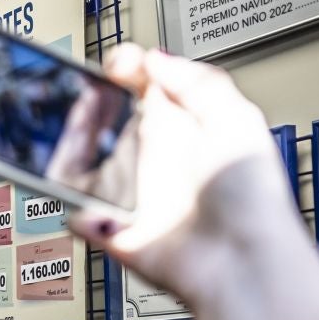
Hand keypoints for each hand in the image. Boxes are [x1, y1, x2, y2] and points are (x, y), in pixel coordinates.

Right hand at [70, 45, 313, 314]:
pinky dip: (69, 200)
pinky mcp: (109, 227)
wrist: (236, 259)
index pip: (147, 88)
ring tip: (78, 130)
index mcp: (186, 130)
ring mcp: (130, 193)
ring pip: (81, 161)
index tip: (120, 64)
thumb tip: (153, 60)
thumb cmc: (249, 198)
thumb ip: (196, 82)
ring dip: (71, 140)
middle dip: (92, 101)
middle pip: (107, 120)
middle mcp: (155, 160)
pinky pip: (73, 209)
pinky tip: (86, 186)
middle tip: (91, 92)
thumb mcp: (235, 120)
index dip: (129, 70)